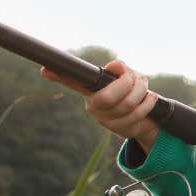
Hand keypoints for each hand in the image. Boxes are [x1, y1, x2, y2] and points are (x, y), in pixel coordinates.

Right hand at [42, 60, 159, 150]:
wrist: (148, 118)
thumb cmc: (133, 92)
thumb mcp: (128, 76)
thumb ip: (121, 70)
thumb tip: (115, 66)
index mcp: (90, 89)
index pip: (72, 81)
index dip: (59, 76)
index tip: (44, 69)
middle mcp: (93, 106)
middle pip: (106, 98)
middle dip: (127, 84)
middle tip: (136, 78)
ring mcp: (106, 120)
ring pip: (126, 105)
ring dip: (142, 92)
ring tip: (145, 87)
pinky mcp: (121, 129)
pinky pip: (137, 114)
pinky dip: (148, 103)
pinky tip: (151, 98)